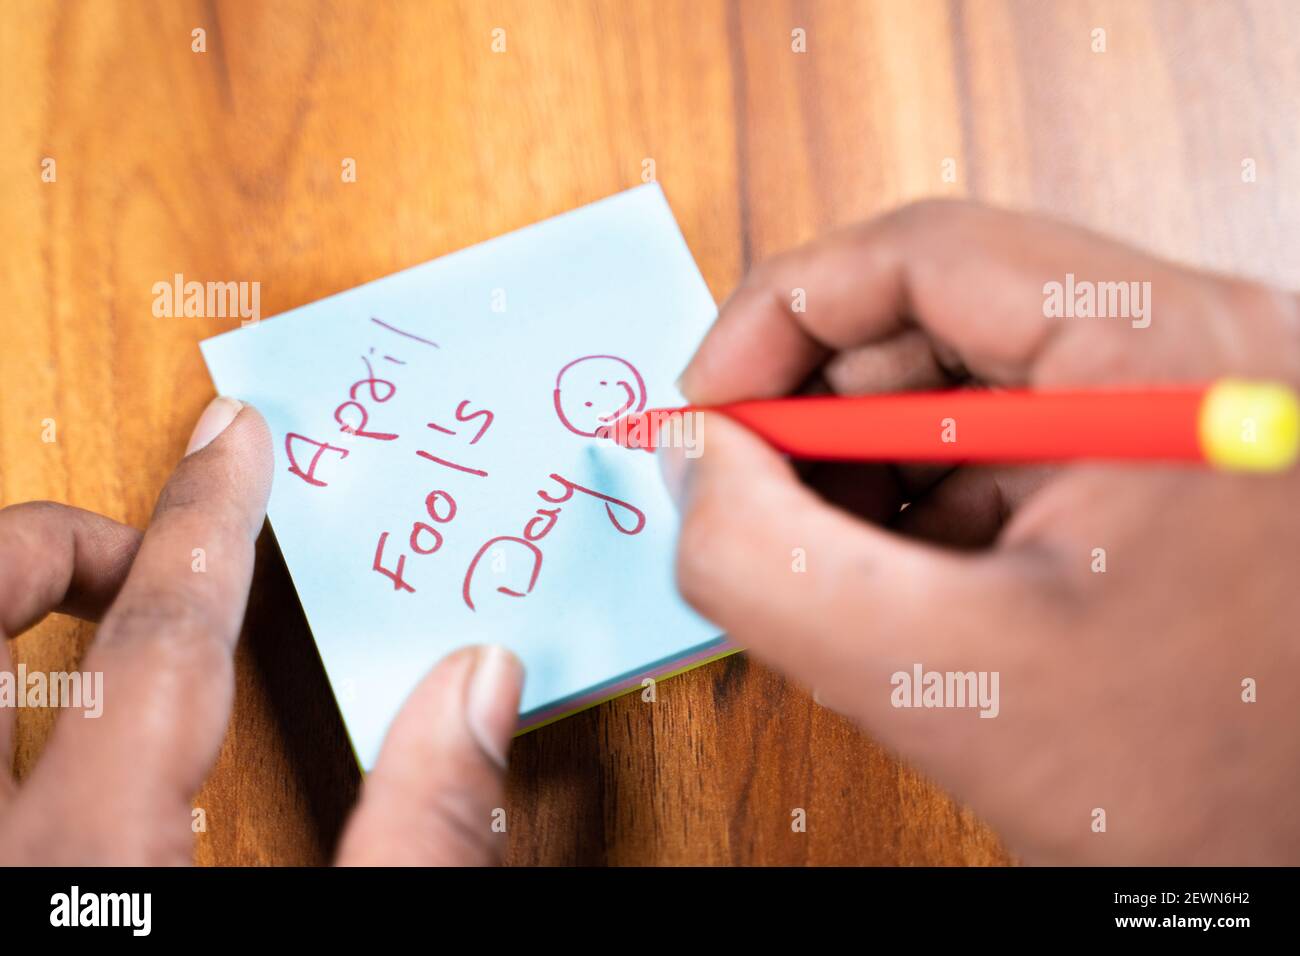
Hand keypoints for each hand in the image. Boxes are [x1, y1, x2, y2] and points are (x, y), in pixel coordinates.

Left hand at [0, 397, 522, 864]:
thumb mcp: (346, 934)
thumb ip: (416, 833)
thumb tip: (477, 683)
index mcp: (90, 861)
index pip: (157, 644)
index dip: (207, 527)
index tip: (233, 442)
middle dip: (53, 549)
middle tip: (138, 550)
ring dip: (10, 604)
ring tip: (89, 608)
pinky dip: (1, 696)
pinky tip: (59, 721)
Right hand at [664, 200, 1299, 863]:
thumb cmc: (1193, 788)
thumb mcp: (941, 678)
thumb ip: (765, 561)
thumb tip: (692, 456)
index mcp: (1173, 355)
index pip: (926, 252)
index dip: (781, 316)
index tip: (707, 401)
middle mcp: (1203, 346)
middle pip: (943, 308)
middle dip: (818, 403)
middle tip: (745, 484)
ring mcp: (1194, 399)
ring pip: (968, 376)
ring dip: (868, 458)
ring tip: (830, 555)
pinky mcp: (1175, 452)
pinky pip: (1012, 435)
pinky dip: (929, 493)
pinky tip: (906, 575)